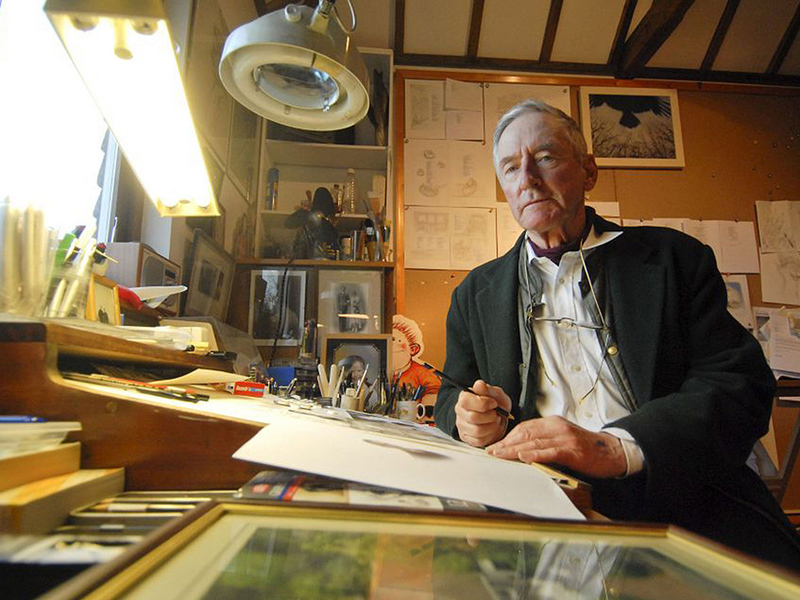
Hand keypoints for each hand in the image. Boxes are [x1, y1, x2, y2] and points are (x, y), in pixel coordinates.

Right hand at [455, 380, 511, 447]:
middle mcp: (459, 411)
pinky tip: (491, 428)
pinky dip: (490, 435)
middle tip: (496, 414)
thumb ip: (488, 389)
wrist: (499, 416)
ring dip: (491, 427)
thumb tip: (478, 384)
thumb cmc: (495, 404)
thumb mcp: (496, 393)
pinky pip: (479, 441)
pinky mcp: (467, 437)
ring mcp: (462, 425)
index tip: (494, 403)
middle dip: (490, 417)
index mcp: (464, 398)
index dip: (484, 403)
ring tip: (495, 421)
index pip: (466, 401)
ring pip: (477, 431)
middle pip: (473, 417)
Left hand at [486, 416, 626, 478]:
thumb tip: (522, 450)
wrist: (613, 451)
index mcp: (554, 423)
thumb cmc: (587, 448)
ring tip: (500, 455)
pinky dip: (535, 454)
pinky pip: (550, 452)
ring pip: (534, 442)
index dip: (508, 437)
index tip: (496, 445)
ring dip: (514, 449)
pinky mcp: (573, 451)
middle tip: (491, 452)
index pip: (525, 428)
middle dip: (506, 443)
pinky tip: (523, 457)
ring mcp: (565, 438)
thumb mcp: (563, 438)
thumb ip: (545, 440)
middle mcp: (557, 427)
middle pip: (526, 434)